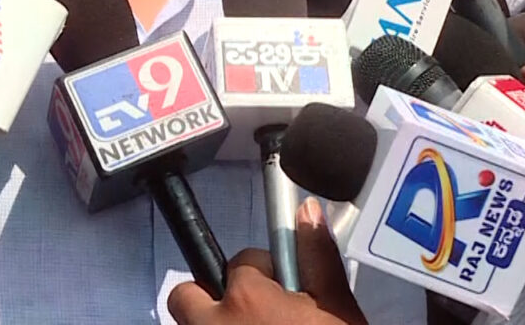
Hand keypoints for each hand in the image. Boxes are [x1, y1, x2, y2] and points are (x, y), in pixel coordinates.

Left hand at [169, 198, 366, 324]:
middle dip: (211, 298)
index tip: (280, 287)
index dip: (263, 273)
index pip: (240, 261)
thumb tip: (307, 212)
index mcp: (246, 297)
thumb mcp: (337, 308)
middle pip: (187, 295)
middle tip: (250, 314)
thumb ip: (317, 258)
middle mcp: (213, 324)